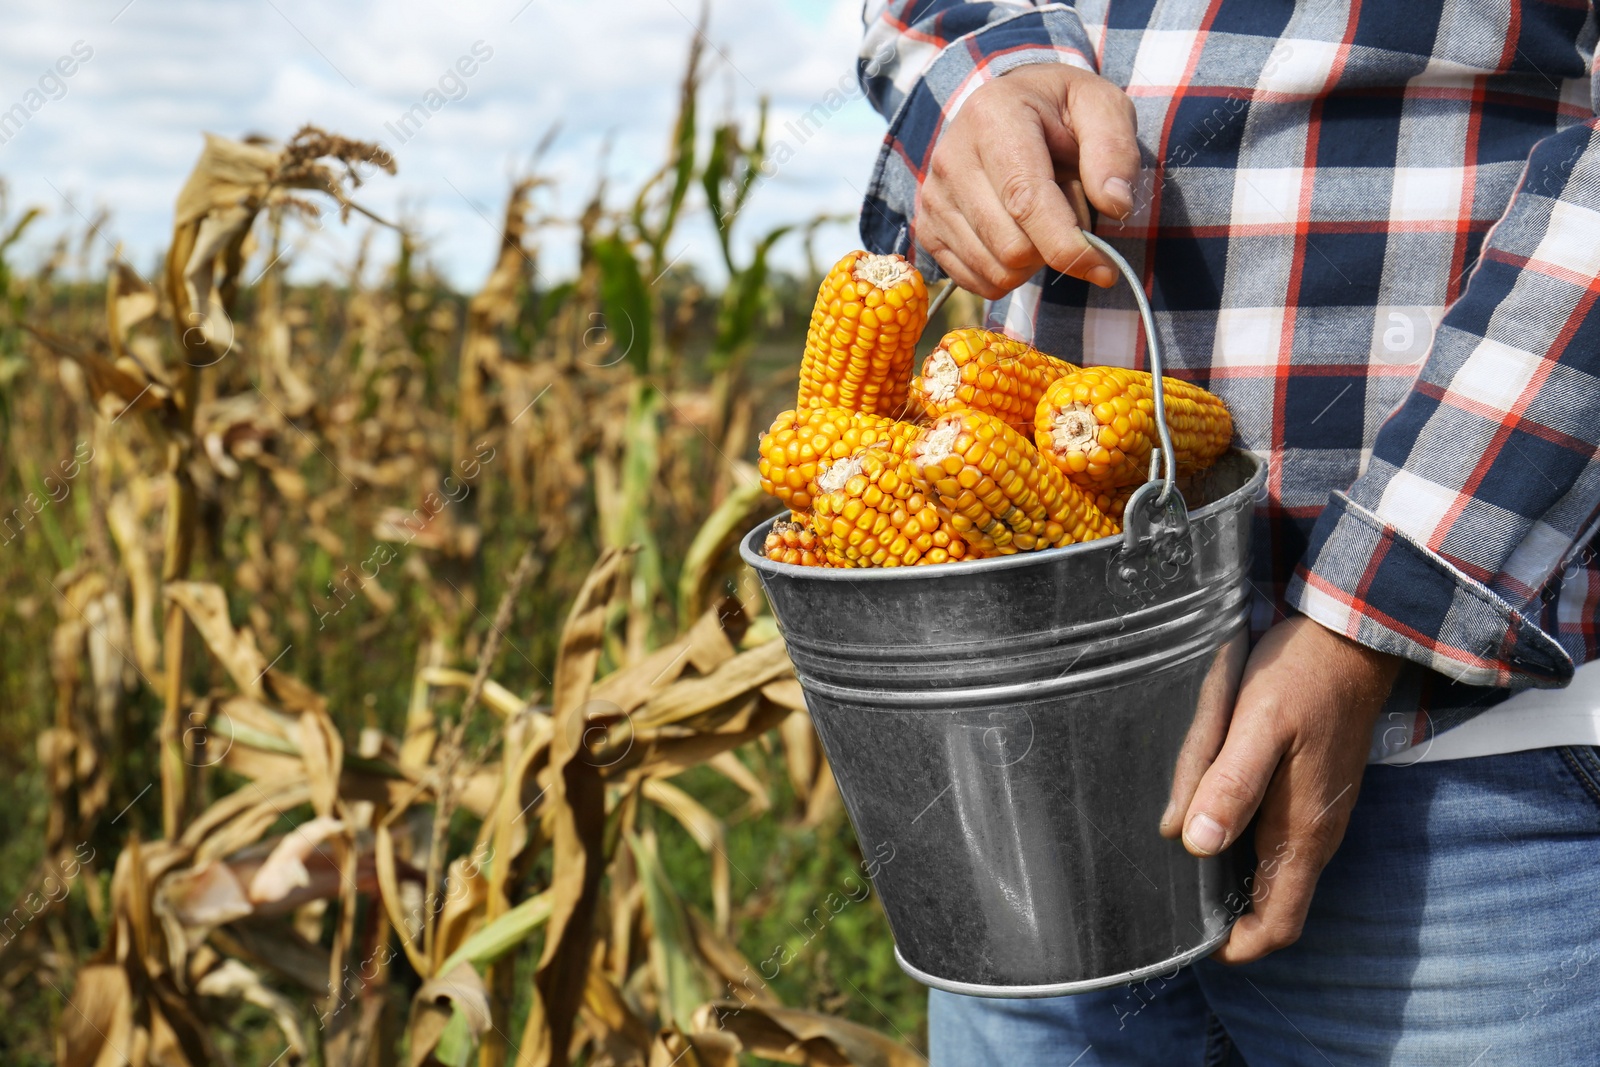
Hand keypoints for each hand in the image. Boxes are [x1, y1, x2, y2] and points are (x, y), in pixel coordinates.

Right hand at [917, 63, 1139, 298]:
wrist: (1009, 113)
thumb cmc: (1061, 112)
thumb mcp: (1102, 107)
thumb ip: (1114, 150)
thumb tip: (1114, 204)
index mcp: (993, 115)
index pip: (1026, 201)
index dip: (1068, 246)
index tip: (1105, 270)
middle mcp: (951, 157)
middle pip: (1012, 247)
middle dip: (1054, 246)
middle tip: (1067, 210)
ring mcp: (933, 196)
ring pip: (995, 270)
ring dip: (1033, 261)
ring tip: (1039, 217)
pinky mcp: (927, 227)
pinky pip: (976, 282)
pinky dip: (1009, 274)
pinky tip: (1017, 236)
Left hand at [1160, 615, 1401, 963]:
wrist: (1350, 637)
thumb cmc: (1302, 677)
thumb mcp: (1257, 725)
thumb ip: (1229, 784)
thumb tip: (1194, 843)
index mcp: (1303, 832)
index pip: (1278, 923)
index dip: (1239, 946)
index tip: (1192, 945)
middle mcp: (1315, 834)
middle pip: (1272, 903)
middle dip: (1226, 917)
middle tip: (1169, 905)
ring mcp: (1316, 813)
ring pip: (1271, 871)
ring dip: (1230, 881)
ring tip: (1176, 868)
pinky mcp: (1311, 790)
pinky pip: (1275, 838)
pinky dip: (1239, 847)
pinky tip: (1204, 821)